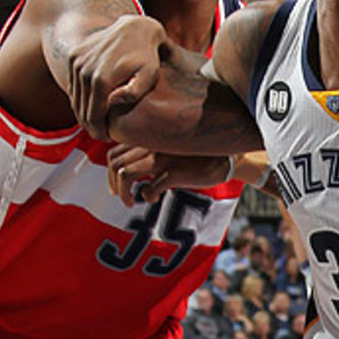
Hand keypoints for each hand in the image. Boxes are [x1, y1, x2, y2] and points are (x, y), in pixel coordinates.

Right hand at [69, 14, 166, 139]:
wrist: (136, 29)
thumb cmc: (147, 57)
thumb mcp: (148, 76)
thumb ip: (133, 93)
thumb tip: (112, 102)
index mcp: (100, 79)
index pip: (93, 115)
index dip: (99, 130)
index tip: (107, 137)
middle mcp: (84, 70)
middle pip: (82, 108)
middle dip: (91, 125)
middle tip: (102, 134)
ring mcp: (76, 61)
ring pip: (75, 97)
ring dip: (84, 112)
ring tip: (97, 122)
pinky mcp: (74, 55)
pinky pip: (73, 84)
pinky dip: (80, 97)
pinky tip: (91, 105)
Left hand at [106, 144, 229, 206]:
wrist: (227, 157)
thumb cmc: (198, 154)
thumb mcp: (170, 146)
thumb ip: (152, 150)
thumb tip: (132, 170)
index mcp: (148, 137)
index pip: (114, 151)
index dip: (111, 171)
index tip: (116, 184)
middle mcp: (151, 144)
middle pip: (115, 163)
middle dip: (113, 183)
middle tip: (121, 196)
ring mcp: (162, 157)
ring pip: (124, 174)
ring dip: (123, 192)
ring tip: (130, 202)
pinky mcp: (175, 172)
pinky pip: (149, 187)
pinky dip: (147, 196)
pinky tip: (154, 199)